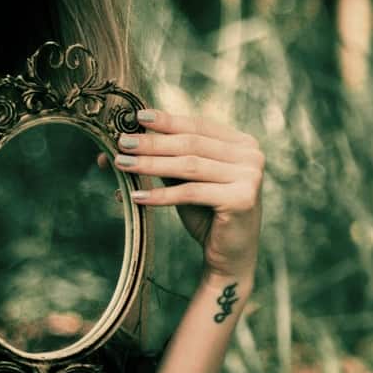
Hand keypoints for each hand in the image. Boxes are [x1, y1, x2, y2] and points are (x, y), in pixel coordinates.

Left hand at [114, 109, 263, 283]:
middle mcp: (251, 155)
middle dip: (152, 143)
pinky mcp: (242, 199)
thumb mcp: (187, 179)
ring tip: (121, 164)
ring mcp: (250, 176)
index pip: (198, 126)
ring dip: (151, 164)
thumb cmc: (206, 213)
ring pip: (189, 166)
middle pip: (191, 144)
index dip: (167, 121)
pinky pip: (191, 192)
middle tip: (122, 143)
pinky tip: (136, 196)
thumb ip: (168, 158)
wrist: (230, 255)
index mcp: (241, 143)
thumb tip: (127, 142)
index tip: (138, 117)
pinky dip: (161, 194)